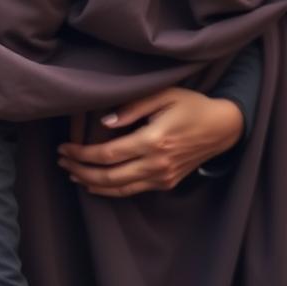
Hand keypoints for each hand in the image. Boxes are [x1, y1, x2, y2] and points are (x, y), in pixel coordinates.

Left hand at [57, 88, 244, 197]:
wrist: (223, 128)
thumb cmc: (193, 105)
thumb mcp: (165, 94)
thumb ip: (132, 107)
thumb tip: (105, 123)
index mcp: (153, 140)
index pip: (107, 154)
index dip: (81, 154)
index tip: (64, 148)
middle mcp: (157, 163)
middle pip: (108, 177)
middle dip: (80, 171)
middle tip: (63, 162)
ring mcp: (163, 176)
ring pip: (119, 189)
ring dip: (92, 184)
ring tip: (73, 174)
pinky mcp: (167, 183)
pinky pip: (133, 191)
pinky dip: (111, 190)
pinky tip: (98, 183)